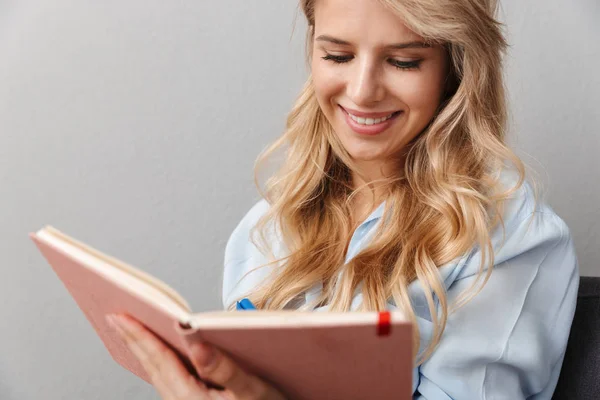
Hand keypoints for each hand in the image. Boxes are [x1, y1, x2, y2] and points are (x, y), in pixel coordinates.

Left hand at [106, 314, 285, 399]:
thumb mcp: (253, 392)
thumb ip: (225, 370)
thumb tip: (197, 345)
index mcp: (192, 399)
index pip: (159, 360)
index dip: (138, 336)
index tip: (119, 317)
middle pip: (152, 367)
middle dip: (132, 340)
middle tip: (114, 317)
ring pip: (157, 374)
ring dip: (142, 351)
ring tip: (130, 331)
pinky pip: (167, 380)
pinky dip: (157, 361)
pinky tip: (158, 354)